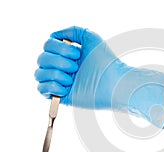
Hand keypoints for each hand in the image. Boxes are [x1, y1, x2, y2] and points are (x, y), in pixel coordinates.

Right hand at [35, 26, 163, 127]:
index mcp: (67, 54)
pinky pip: (41, 89)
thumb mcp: (90, 37)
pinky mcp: (61, 95)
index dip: (59, 49)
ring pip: (39, 74)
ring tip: (71, 79)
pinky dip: (52, 87)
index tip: (77, 54)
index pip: (47, 46)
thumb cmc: (105, 61)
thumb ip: (72, 31)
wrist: (112, 82)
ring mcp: (60, 81)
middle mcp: (62, 67)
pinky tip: (67, 88)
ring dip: (54, 74)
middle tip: (76, 67)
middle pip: (41, 59)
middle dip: (58, 62)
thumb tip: (54, 35)